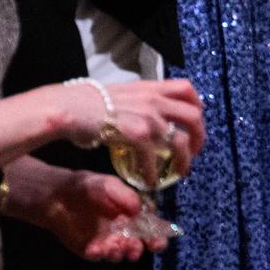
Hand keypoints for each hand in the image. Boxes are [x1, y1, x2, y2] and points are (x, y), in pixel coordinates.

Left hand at [11, 164, 153, 261]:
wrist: (58, 196)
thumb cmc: (87, 186)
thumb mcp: (108, 184)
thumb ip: (125, 196)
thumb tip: (139, 210)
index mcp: (132, 214)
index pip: (150, 227)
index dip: (156, 236)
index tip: (157, 243)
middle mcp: (123, 230)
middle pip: (137, 245)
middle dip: (137, 249)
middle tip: (132, 249)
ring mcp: (107, 241)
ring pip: (119, 253)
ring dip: (118, 253)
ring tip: (111, 248)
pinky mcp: (91, 249)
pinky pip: (98, 255)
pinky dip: (98, 254)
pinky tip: (94, 249)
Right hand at [59, 77, 205, 165]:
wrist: (69, 107)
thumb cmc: (87, 103)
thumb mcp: (121, 94)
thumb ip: (138, 102)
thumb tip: (146, 115)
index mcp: (150, 87)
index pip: (186, 88)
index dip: (197, 106)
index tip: (195, 123)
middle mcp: (153, 99)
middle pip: (193, 115)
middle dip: (199, 137)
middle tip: (194, 152)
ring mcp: (147, 115)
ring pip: (180, 140)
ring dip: (184, 160)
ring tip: (180, 172)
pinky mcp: (137, 133)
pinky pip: (154, 157)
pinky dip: (154, 172)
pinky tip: (150, 181)